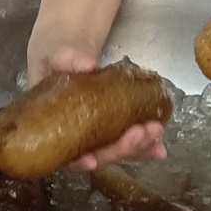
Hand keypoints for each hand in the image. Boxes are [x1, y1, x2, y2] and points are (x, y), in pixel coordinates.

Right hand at [21, 39, 165, 169]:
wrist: (68, 48)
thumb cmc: (52, 55)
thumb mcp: (54, 53)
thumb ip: (68, 58)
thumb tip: (89, 65)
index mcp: (50, 125)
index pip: (61, 152)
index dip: (76, 161)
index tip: (91, 161)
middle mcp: (73, 136)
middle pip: (96, 154)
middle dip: (119, 149)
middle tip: (140, 133)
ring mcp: (95, 132)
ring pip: (114, 149)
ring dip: (137, 147)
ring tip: (155, 133)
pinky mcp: (112, 124)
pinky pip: (126, 137)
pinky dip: (143, 143)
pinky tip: (159, 148)